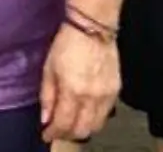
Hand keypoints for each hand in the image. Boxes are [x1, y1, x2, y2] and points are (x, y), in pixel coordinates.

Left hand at [39, 23, 118, 142]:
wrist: (93, 28)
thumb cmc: (68, 43)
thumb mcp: (48, 68)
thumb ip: (47, 96)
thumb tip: (45, 118)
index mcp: (72, 90)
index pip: (63, 124)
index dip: (53, 133)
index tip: (47, 134)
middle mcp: (92, 96)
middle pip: (82, 130)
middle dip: (68, 134)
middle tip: (58, 131)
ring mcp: (107, 95)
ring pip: (96, 125)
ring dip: (82, 128)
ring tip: (71, 122)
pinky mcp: (116, 90)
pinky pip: (106, 114)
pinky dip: (94, 118)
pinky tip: (84, 111)